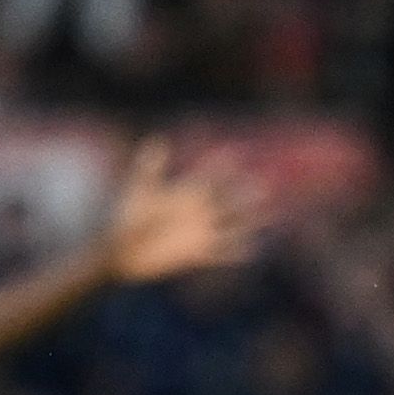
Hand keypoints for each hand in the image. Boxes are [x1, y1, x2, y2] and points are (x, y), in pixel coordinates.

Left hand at [99, 140, 260, 285]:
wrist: (121, 250)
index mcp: (184, 193)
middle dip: (245, 193)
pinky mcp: (196, 254)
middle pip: (227, 200)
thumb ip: (149, 167)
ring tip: (272, 215)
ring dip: (251, 221)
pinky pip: (222, 253)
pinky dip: (237, 252)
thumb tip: (159, 140)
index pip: (209, 176)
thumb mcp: (140, 189)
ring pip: (232, 225)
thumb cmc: (126, 217)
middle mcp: (197, 212)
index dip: (222, 164)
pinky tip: (254, 250)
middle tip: (265, 183)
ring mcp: (199, 233)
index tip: (238, 151)